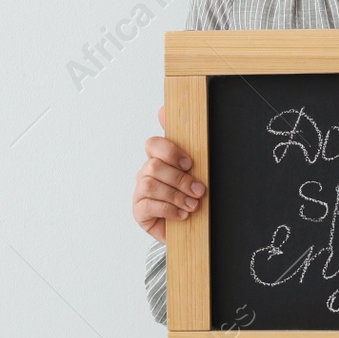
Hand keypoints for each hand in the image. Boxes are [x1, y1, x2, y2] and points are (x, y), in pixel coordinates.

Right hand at [131, 105, 206, 242]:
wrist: (191, 228)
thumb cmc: (190, 196)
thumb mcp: (194, 171)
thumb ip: (185, 143)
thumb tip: (163, 110)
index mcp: (158, 160)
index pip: (153, 145)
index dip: (170, 152)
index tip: (190, 163)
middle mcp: (146, 174)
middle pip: (153, 166)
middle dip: (179, 179)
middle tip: (198, 190)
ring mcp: (140, 193)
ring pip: (149, 185)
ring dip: (174, 195)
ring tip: (192, 205)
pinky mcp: (139, 212)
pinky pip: (147, 205)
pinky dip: (168, 209)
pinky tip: (182, 215)